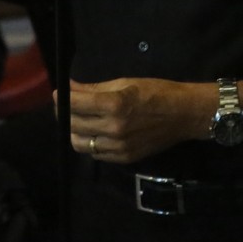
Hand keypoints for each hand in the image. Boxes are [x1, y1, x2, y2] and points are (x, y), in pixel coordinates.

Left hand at [63, 77, 214, 163]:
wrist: (184, 114)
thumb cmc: (157, 92)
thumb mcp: (126, 83)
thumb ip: (95, 88)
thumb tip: (70, 87)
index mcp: (114, 105)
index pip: (76, 103)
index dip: (63, 97)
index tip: (59, 92)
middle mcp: (114, 128)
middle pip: (73, 124)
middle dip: (65, 112)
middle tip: (67, 104)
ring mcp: (118, 147)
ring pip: (80, 143)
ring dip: (74, 130)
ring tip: (78, 120)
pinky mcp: (124, 158)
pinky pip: (96, 153)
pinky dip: (90, 142)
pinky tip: (95, 131)